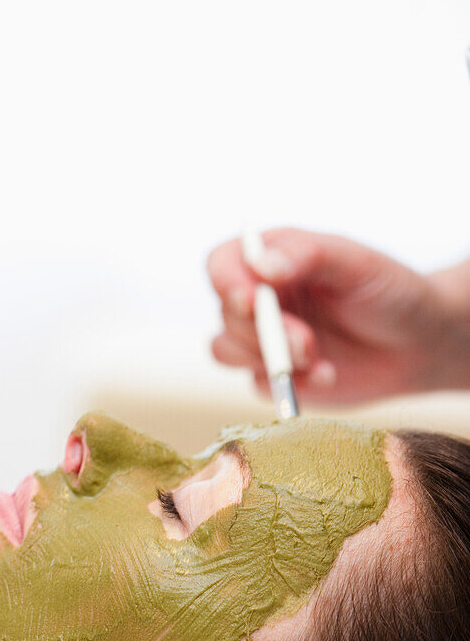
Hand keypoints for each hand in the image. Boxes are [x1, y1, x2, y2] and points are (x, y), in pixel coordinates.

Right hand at [208, 227, 465, 403]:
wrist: (419, 345)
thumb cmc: (390, 292)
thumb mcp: (356, 264)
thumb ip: (307, 255)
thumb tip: (260, 266)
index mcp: (273, 258)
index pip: (222, 263)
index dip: (227, 282)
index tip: (251, 301)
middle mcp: (261, 296)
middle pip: (225, 314)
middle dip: (262, 333)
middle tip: (306, 343)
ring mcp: (264, 337)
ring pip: (226, 350)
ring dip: (268, 359)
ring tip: (317, 360)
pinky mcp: (274, 375)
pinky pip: (257, 384)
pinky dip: (289, 385)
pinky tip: (327, 375)